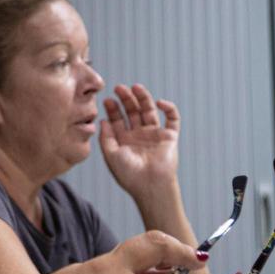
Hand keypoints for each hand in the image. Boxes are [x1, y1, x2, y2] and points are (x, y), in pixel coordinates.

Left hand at [99, 84, 180, 205]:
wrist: (150, 186)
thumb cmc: (128, 174)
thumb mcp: (111, 155)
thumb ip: (105, 137)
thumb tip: (102, 120)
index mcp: (124, 140)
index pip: (117, 119)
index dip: (113, 108)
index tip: (108, 100)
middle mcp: (139, 135)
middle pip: (132, 111)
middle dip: (126, 99)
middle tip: (119, 88)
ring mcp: (154, 134)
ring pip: (149, 111)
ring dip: (143, 98)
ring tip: (135, 87)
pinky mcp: (169, 136)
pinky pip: (172, 119)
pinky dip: (169, 108)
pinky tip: (159, 103)